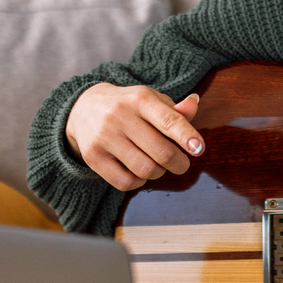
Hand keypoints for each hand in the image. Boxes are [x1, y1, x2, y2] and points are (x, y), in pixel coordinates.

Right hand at [66, 83, 202, 191]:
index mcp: (140, 99)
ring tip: (158, 165)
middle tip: (181, 164)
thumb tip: (194, 103)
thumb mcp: (150, 100)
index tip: (199, 149)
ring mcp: (104, 137)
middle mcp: (120, 116)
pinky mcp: (92, 156)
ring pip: (146, 169)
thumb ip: (174, 109)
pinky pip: (126, 182)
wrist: (84, 107)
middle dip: (180, 163)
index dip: (187, 137)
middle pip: (161, 152)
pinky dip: (139, 182)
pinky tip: (139, 171)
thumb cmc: (129, 106)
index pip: (168, 120)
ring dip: (160, 173)